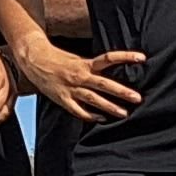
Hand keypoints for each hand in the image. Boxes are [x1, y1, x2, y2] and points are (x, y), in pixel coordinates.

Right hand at [28, 43, 145, 126]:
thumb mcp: (78, 58)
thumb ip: (94, 67)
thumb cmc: (58, 59)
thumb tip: (115, 72)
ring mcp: (71, 89)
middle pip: (104, 84)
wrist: (34, 60)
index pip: (108, 58)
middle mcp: (80, 76)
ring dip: (110, 107)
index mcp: (85, 63)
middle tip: (137, 98)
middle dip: (121, 92)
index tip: (142, 58)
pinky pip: (79, 110)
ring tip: (124, 113)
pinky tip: (101, 118)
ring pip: (93, 99)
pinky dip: (91, 115)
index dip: (125, 57)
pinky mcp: (63, 99)